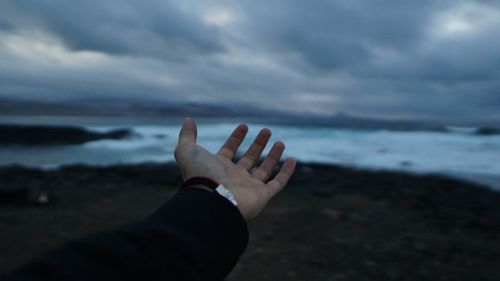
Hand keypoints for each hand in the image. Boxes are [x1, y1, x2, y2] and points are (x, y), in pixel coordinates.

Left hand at [174, 117, 295, 219]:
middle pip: (249, 159)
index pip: (229, 151)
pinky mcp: (262, 196)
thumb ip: (187, 135)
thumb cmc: (199, 175)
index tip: (244, 125)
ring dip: (273, 156)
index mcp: (218, 167)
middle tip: (266, 130)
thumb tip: (188, 120)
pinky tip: (292, 159)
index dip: (236, 138)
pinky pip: (278, 183)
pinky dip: (286, 172)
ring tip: (280, 141)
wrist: (212, 201)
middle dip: (258, 144)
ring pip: (265, 170)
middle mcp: (234, 177)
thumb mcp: (187, 150)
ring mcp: (249, 187)